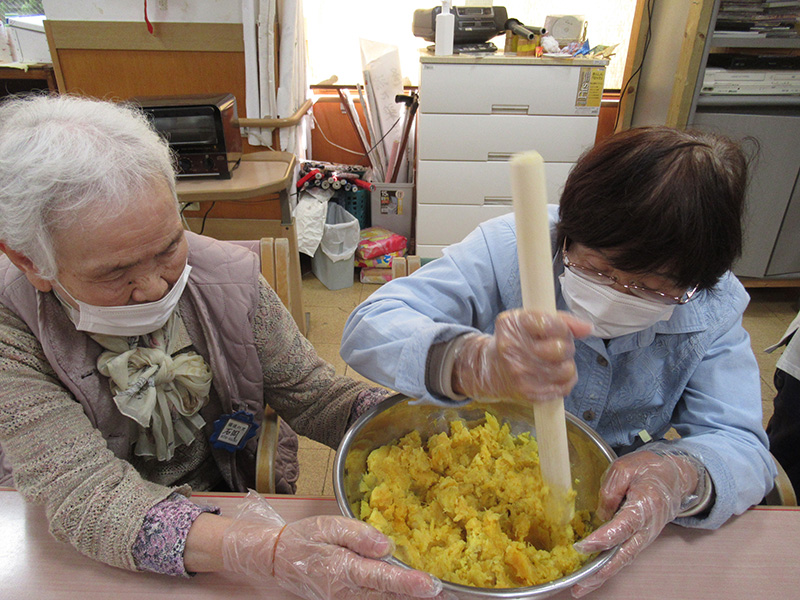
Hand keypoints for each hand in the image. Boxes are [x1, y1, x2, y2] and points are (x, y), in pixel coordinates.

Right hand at [222, 491, 446, 599]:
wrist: (277, 560)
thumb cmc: (303, 539)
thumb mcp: (327, 525)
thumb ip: (357, 534)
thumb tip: (385, 544)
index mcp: (344, 570)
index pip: (383, 578)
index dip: (409, 583)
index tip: (431, 585)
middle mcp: (348, 592)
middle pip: (390, 597)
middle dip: (419, 597)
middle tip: (449, 595)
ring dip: (410, 599)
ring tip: (440, 595)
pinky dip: (396, 598)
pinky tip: (414, 594)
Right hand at [453, 309, 591, 402]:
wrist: (490, 370)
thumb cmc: (515, 342)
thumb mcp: (529, 321)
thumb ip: (561, 320)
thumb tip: (588, 328)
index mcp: (511, 325)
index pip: (551, 324)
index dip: (562, 328)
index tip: (559, 330)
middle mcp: (513, 349)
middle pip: (561, 349)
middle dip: (566, 347)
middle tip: (556, 348)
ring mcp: (519, 373)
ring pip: (566, 370)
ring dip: (566, 366)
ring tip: (553, 362)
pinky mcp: (527, 393)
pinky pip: (563, 388)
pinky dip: (563, 382)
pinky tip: (551, 376)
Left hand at [571, 450, 701, 597]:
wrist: (675, 477)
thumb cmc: (650, 469)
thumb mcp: (626, 467)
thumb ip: (610, 490)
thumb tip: (600, 515)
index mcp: (645, 505)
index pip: (622, 527)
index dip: (602, 539)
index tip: (582, 546)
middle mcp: (647, 527)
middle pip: (623, 554)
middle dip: (600, 572)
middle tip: (579, 586)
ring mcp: (645, 536)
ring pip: (623, 560)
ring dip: (602, 575)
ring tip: (580, 588)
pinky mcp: (640, 539)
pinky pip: (624, 555)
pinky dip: (608, 567)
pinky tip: (591, 574)